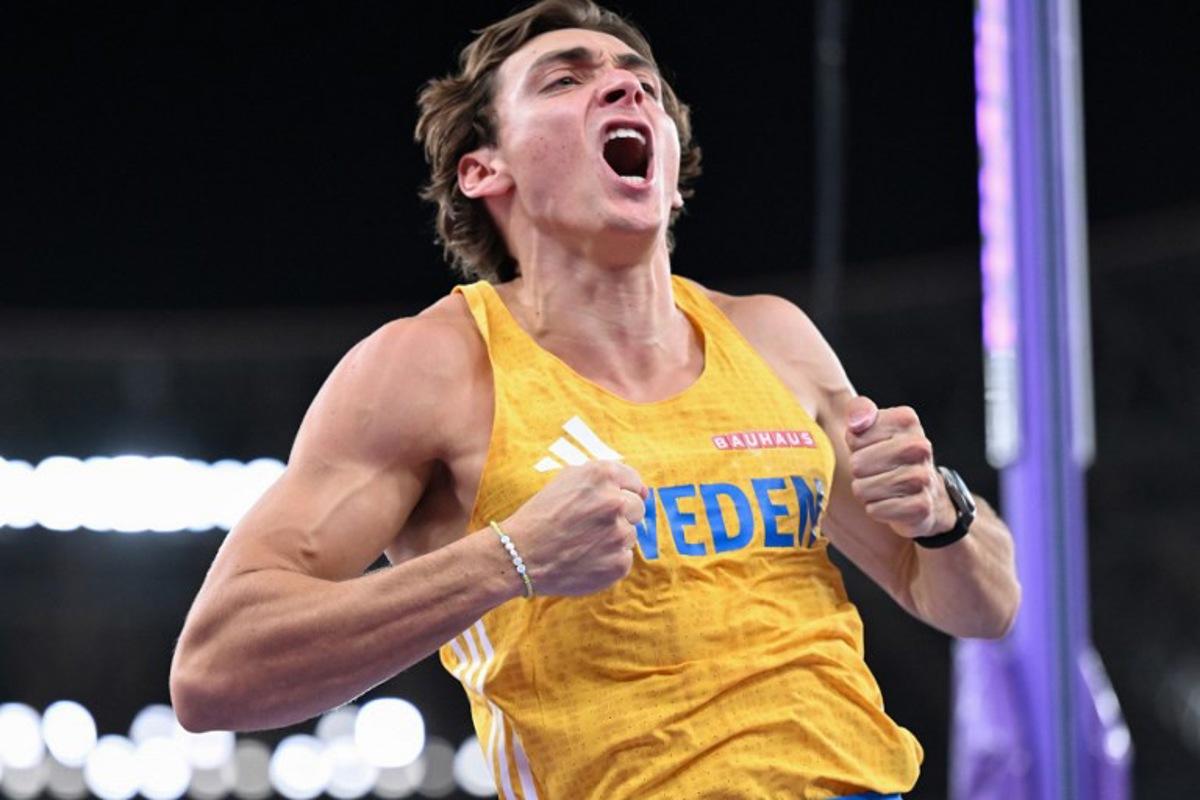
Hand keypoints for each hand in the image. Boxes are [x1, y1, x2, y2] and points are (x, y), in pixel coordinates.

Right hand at [500, 461, 646, 595]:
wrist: (520, 554)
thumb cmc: (541, 515)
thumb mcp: (567, 480)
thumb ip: (604, 479)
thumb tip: (641, 490)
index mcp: (603, 475)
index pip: (633, 481)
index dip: (625, 492)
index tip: (615, 501)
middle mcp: (615, 501)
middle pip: (637, 507)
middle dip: (621, 515)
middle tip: (593, 525)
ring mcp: (619, 534)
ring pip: (630, 534)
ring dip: (613, 539)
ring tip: (583, 543)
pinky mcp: (618, 563)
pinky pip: (624, 558)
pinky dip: (609, 560)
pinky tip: (585, 558)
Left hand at [844, 395, 954, 539]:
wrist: (924, 493)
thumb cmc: (886, 455)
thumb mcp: (869, 427)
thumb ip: (858, 410)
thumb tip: (857, 422)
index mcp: (906, 420)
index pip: (854, 437)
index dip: (855, 447)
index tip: (871, 447)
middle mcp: (920, 446)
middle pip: (857, 465)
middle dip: (858, 472)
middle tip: (875, 471)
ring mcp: (923, 477)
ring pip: (863, 489)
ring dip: (865, 492)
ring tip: (881, 487)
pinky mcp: (921, 506)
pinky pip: (876, 509)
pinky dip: (875, 509)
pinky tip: (889, 503)